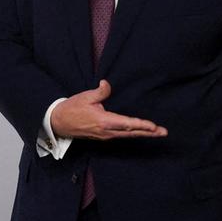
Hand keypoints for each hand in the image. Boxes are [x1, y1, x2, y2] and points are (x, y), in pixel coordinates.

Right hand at [51, 80, 167, 139]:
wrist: (58, 123)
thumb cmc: (72, 108)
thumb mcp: (85, 97)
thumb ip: (99, 92)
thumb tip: (107, 84)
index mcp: (104, 121)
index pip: (127, 124)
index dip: (142, 125)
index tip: (154, 126)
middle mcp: (107, 131)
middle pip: (131, 133)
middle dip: (148, 133)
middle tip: (163, 132)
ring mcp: (105, 135)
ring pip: (127, 135)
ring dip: (143, 134)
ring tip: (157, 133)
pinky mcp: (103, 136)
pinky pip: (121, 135)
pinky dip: (133, 134)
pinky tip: (141, 132)